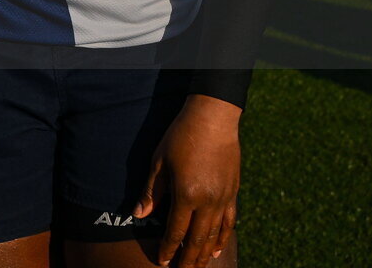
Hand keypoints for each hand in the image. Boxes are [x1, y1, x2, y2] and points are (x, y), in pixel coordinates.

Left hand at [133, 94, 240, 266]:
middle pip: (196, 240)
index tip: (162, 262)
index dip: (168, 249)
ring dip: (204, 255)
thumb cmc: (181, 135)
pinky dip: (222, 238)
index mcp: (186, 195)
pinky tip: (217, 248)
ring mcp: (223, 199)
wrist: (213, 118)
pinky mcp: (233, 192)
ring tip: (197, 267)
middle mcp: (207, 202)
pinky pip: (229, 223)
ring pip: (214, 236)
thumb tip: (139, 214)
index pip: (175, 231)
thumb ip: (151, 191)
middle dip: (187, 260)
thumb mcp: (159, 160)